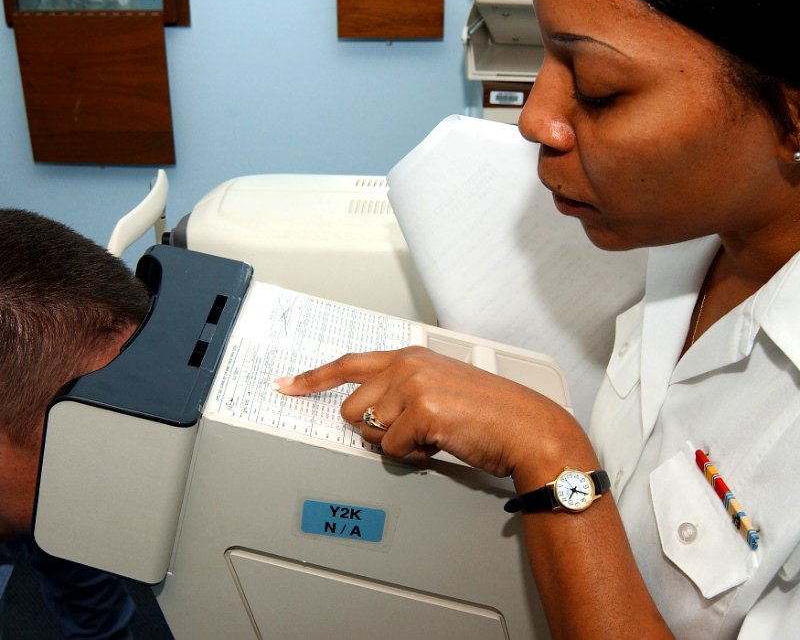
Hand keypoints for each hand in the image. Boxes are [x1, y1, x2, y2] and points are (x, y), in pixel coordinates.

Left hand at [274, 346, 589, 485]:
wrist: (526, 427)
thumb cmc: (489, 413)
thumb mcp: (440, 386)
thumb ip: (401, 390)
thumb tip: (366, 416)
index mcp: (409, 356)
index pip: (348, 363)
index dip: (312, 378)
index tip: (286, 385)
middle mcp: (407, 365)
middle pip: (351, 410)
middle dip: (375, 430)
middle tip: (414, 431)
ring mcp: (414, 386)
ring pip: (370, 432)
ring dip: (397, 443)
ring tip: (433, 434)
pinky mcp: (422, 411)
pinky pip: (393, 450)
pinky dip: (414, 456)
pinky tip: (441, 443)